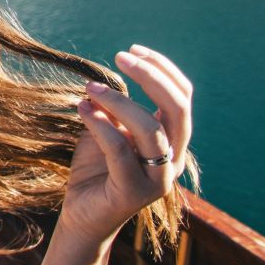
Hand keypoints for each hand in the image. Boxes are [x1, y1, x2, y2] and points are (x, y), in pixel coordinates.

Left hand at [57, 44, 193, 245]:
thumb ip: (116, 107)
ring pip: (152, 131)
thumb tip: (110, 78)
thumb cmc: (97, 167)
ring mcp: (157, 179)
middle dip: (151, 77)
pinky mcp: (132, 193)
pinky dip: (100, 125)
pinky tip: (82, 108)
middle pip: (178, 110)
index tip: (133, 51)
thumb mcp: (109, 128)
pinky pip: (120, 151)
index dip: (162, 69)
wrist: (82, 213)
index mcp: (173, 141)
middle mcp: (174, 160)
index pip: (183, 97)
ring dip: (120, 101)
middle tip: (120, 57)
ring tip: (90, 89)